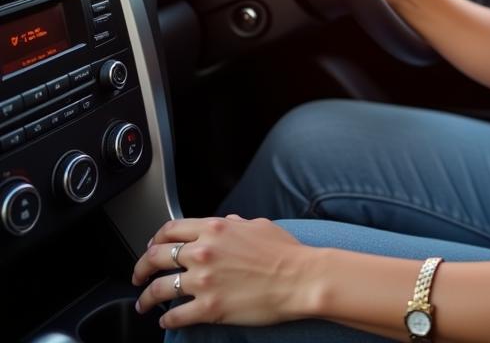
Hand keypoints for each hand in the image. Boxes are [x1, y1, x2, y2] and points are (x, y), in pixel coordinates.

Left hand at [133, 215, 316, 329]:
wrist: (299, 278)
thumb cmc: (285, 252)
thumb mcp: (259, 225)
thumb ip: (236, 223)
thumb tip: (228, 221)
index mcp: (215, 228)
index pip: (170, 229)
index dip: (155, 239)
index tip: (152, 248)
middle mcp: (204, 251)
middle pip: (156, 256)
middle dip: (141, 268)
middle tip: (138, 276)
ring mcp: (204, 280)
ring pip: (158, 288)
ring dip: (146, 298)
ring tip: (144, 304)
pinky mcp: (208, 308)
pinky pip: (175, 316)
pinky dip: (166, 319)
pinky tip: (165, 320)